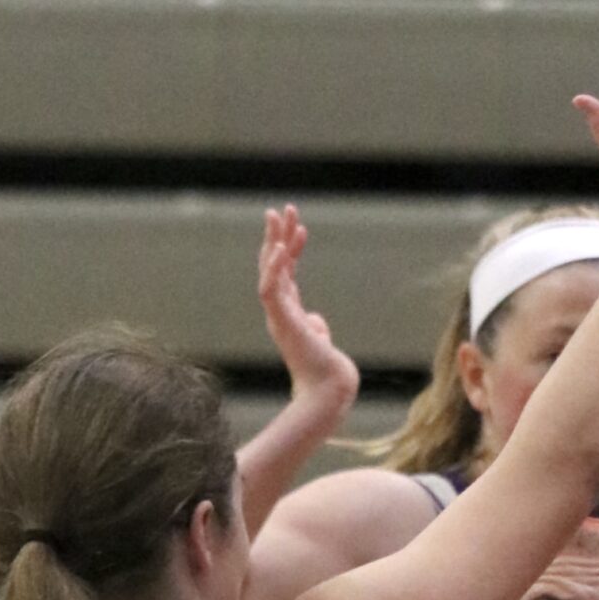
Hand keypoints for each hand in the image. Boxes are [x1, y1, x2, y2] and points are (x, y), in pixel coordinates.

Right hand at [257, 204, 359, 418]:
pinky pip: (270, 290)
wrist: (328, 389)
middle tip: (280, 209)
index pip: (286, 274)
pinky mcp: (282, 322)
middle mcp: (279, 311)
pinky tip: (278, 249)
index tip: (300, 228)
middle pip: (274, 266)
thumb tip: (316, 322)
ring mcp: (279, 316)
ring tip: (279, 216)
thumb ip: (315, 325)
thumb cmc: (326, 369)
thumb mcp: (320, 340)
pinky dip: (273, 269)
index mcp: (288, 312)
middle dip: (277, 236)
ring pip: (270, 271)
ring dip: (274, 242)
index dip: (291, 250)